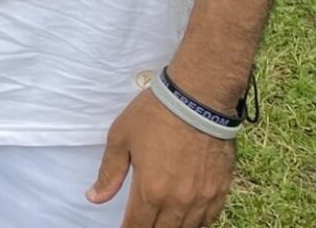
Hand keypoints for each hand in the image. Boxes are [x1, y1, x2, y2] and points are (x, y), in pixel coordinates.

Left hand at [87, 90, 234, 226]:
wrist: (198, 100)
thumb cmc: (154, 115)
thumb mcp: (121, 138)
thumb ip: (109, 172)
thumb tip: (94, 198)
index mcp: (151, 190)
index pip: (137, 225)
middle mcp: (179, 201)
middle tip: (140, 224)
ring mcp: (202, 198)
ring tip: (160, 223)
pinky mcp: (220, 190)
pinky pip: (209, 220)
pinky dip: (196, 224)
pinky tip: (187, 220)